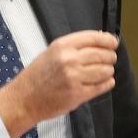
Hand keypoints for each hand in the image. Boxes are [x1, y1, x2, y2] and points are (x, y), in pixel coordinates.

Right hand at [0, 30, 117, 137]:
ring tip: (105, 72)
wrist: (24, 99)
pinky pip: (103, 86)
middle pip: (103, 54)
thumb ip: (73, 47)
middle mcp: (69, 60)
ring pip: (106, 70)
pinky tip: (105, 82)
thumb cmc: (37, 75)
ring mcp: (74, 77)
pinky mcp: (79, 94)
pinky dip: (107, 83)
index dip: (108, 40)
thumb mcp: (51, 53)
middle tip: (110, 59)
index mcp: (62, 46)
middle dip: (110, 57)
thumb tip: (100, 41)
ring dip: (108, 71)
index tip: (113, 43)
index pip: (94, 38)